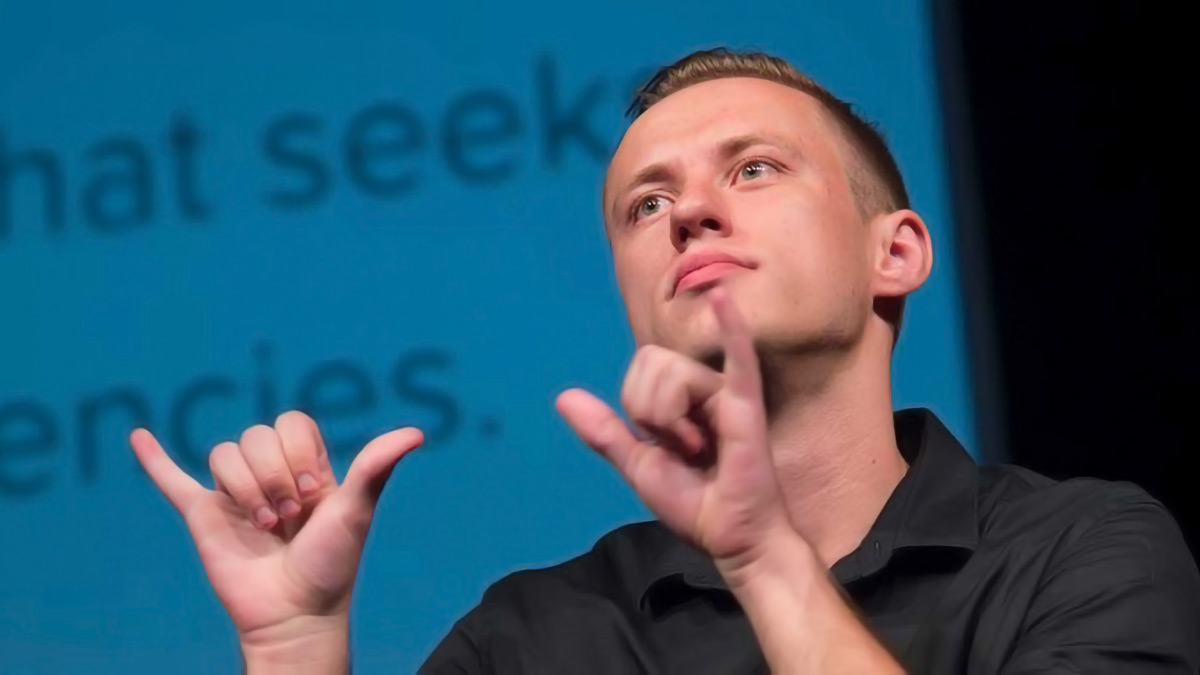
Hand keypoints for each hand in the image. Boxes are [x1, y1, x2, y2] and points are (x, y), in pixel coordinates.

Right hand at [129, 412, 422, 647]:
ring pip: (223, 454)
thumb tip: (417, 433)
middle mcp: (269, 474)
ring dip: (245, 488)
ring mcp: (234, 493)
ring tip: (265, 525)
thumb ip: (376, 467)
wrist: (296, 613)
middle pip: (255, 435)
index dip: (299, 452)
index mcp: (306, 467)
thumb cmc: (331, 564)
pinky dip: (154, 459)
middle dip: (272, 474)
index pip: (291, 424)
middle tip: (289, 516)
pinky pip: (173, 480)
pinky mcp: (202, 515)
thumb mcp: (356, 510)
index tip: (313, 491)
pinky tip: (139, 437)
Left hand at [556, 287, 792, 576]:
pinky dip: (729, 326)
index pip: (640, 369)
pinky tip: (719, 297)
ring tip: (700, 447)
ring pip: (674, 372)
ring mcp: (726, 392)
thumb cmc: (694, 504)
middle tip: (683, 447)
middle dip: (651, 409)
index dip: (638, 406)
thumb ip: (605, 432)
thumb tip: (563, 397)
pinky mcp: (746, 405)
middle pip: (653, 363)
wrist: (731, 538)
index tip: (664, 444)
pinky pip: (738, 357)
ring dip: (672, 418)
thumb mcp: (639, 464)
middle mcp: (703, 387)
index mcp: (680, 398)